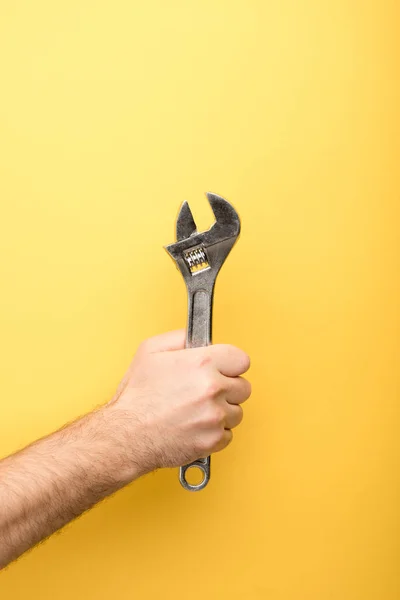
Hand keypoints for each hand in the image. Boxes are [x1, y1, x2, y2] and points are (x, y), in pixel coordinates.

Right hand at [107, 330, 250, 473]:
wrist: (126, 434)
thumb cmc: (137, 396)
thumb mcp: (150, 350)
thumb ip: (180, 337)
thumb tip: (197, 337)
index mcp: (202, 363)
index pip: (241, 360)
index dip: (230, 364)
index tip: (222, 370)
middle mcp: (213, 389)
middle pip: (243, 387)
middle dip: (228, 388)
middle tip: (206, 392)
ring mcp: (215, 417)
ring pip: (236, 412)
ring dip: (222, 412)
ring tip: (196, 411)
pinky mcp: (213, 440)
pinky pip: (227, 435)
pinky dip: (214, 433)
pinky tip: (194, 427)